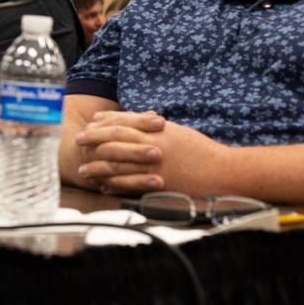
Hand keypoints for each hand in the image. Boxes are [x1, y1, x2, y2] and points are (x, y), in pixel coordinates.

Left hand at [77, 114, 228, 195]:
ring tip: (83, 169)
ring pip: (118, 164)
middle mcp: (154, 145)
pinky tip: (103, 186)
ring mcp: (156, 166)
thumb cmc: (203, 151)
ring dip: (98, 166)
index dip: (105, 122)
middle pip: (116, 140)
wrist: (225, 172)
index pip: (124, 122)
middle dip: (94, 140)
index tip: (91, 123)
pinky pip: (131, 185)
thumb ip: (156, 127)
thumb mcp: (178, 132)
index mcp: (158, 130)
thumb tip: (138, 119)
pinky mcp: (160, 185)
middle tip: (78, 141)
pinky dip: (115, 185)